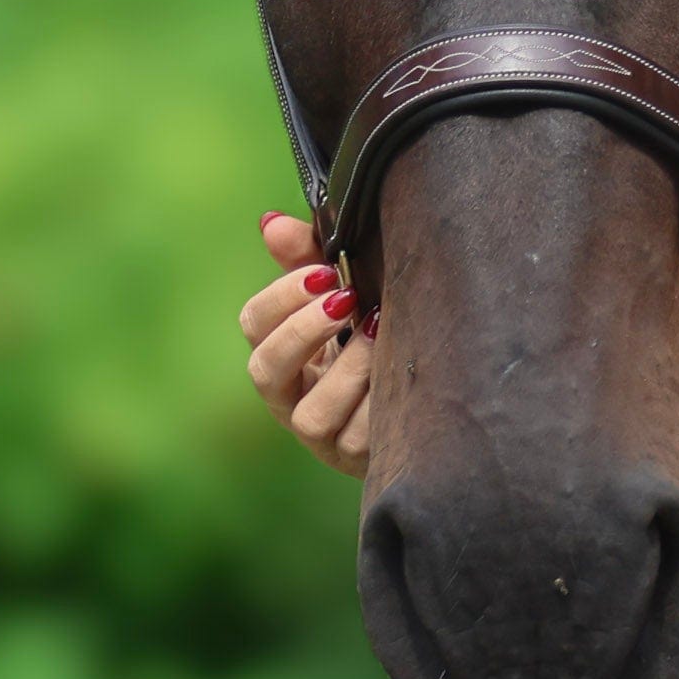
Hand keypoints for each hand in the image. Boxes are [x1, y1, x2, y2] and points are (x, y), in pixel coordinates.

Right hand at [239, 212, 374, 478]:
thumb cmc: (373, 334)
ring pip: (311, 414)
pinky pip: (355, 439)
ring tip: (381, 332)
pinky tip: (399, 377)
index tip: (326, 273)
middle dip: (304, 330)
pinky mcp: (352, 458)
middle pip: (266, 369)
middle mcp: (291, 395)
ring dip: (349, 368)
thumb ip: (309, 258)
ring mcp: (319, 434)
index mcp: (284, 350)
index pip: (254, 323)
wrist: (424, 397)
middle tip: (345, 298)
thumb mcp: (345, 294)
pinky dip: (375, 406)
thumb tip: (271, 221)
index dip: (281, 297)